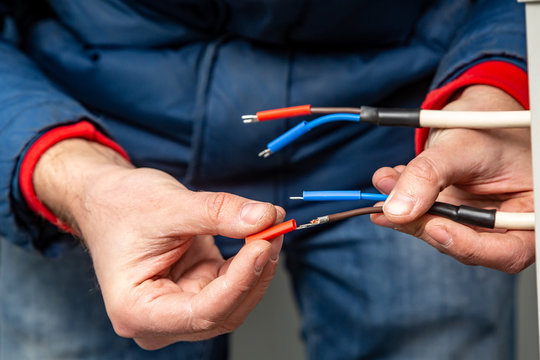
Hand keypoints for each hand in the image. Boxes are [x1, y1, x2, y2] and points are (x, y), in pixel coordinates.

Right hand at [34, 139, 284, 348]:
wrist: (104, 199)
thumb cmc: (119, 206)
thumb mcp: (167, 204)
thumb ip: (218, 212)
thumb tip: (265, 217)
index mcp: (136, 310)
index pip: (201, 312)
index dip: (239, 281)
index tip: (263, 244)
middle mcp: (157, 319)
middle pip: (222, 312)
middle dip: (254, 272)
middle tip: (274, 230)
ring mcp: (177, 307)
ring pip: (233, 301)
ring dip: (257, 266)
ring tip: (270, 227)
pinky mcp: (194, 289)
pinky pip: (232, 284)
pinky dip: (249, 260)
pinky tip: (258, 234)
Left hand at [371, 85, 533, 272]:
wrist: (475, 112)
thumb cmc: (485, 123)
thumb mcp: (460, 145)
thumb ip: (429, 175)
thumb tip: (396, 210)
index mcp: (530, 210)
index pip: (510, 250)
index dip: (470, 246)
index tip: (433, 227)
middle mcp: (505, 221)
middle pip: (468, 246)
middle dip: (425, 227)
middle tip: (392, 208)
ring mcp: (475, 219)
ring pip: (438, 234)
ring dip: (407, 214)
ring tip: (387, 185)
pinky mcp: (450, 212)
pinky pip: (423, 217)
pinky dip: (402, 203)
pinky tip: (389, 183)